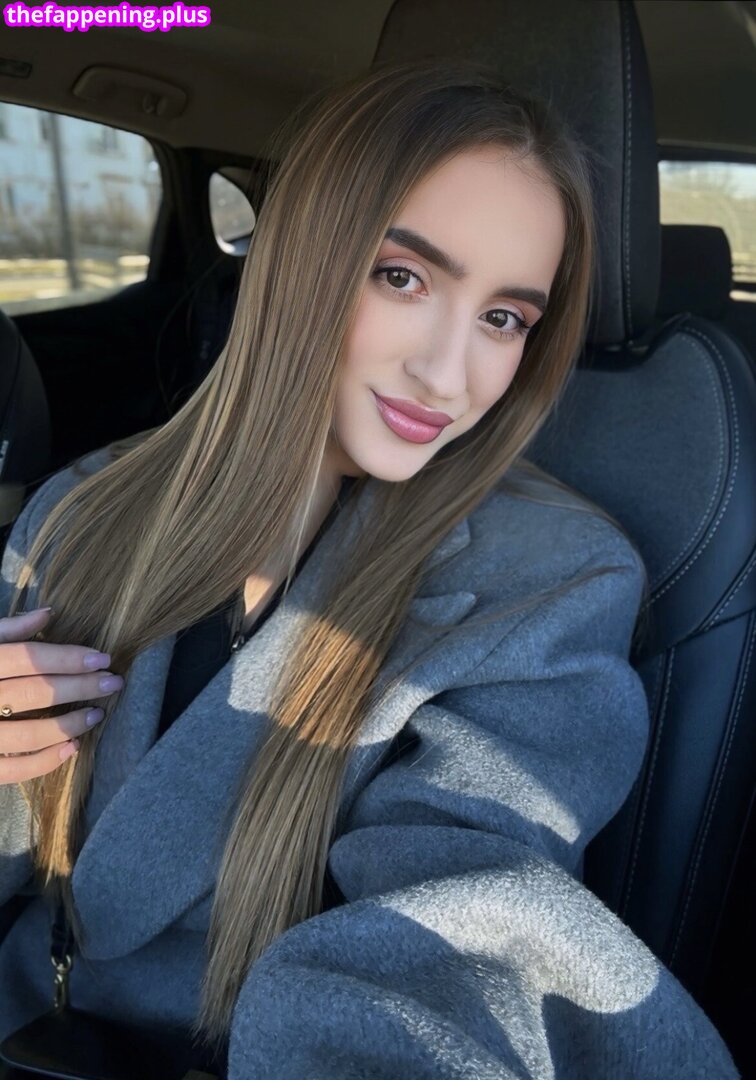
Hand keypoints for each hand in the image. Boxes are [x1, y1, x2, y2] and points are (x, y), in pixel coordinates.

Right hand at [0, 608, 121, 782]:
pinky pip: (12, 770)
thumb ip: (3, 630)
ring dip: (68, 725)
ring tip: (96, 715)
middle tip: (113, 683)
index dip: (68, 657)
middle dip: (79, 687)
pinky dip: (45, 762)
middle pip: (34, 693)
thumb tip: (48, 614)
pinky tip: (72, 748)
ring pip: (27, 735)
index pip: (27, 658)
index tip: (103, 658)